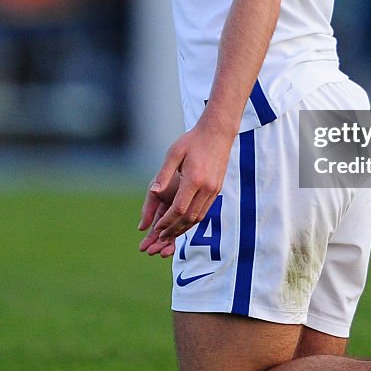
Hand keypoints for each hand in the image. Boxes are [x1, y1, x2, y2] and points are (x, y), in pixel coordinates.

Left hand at [138, 123, 232, 256]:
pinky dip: (192, 220)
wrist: (218, 133)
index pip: (179, 208)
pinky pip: (204, 211)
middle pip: (189, 217)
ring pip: (198, 217)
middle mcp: (207, 187)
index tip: (156, 228)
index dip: (167, 222)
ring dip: (183, 228)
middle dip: (173, 229)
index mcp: (194, 178)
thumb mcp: (174, 153)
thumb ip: (164, 174)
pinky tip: (182, 222)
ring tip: (169, 233)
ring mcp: (214, 190)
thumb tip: (153, 193)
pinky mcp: (217, 189)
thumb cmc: (193, 141)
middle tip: (160, 237)